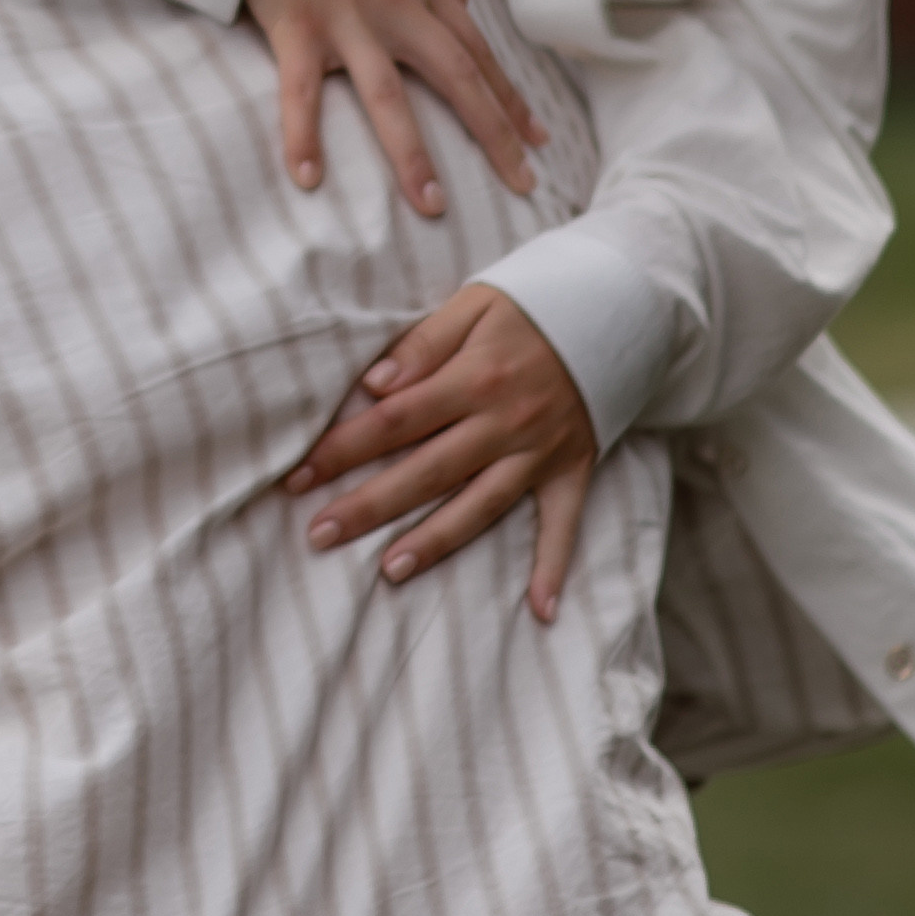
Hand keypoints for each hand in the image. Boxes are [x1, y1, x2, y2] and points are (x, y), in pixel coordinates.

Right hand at [244, 0, 541, 214]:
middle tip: (522, 185)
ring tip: (434, 205)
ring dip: (413, 154)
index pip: (478, 52)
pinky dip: (303, 136)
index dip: (511, 98)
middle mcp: (396, 5)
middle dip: (493, 134)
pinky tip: (309, 180)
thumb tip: (464, 3)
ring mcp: (347, 17)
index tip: (537, 140)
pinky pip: (300, 91)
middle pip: (457, 78)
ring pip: (389, 95)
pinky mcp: (296, 24)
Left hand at [286, 282, 594, 617]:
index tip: (299, 475)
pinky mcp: (572, 469)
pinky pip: (564, 524)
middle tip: (319, 534)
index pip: (396, 419)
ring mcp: (540, 451)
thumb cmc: (530, 305)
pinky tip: (540, 611)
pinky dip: (554, 566)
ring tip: (389, 571)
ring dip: (436, 541)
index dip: (343, 447)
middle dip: (369, 504)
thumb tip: (374, 385)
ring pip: (481, 505)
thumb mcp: (473, 305)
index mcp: (475, 377)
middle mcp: (506, 421)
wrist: (615, 306)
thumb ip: (422, 345)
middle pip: (427, 470)